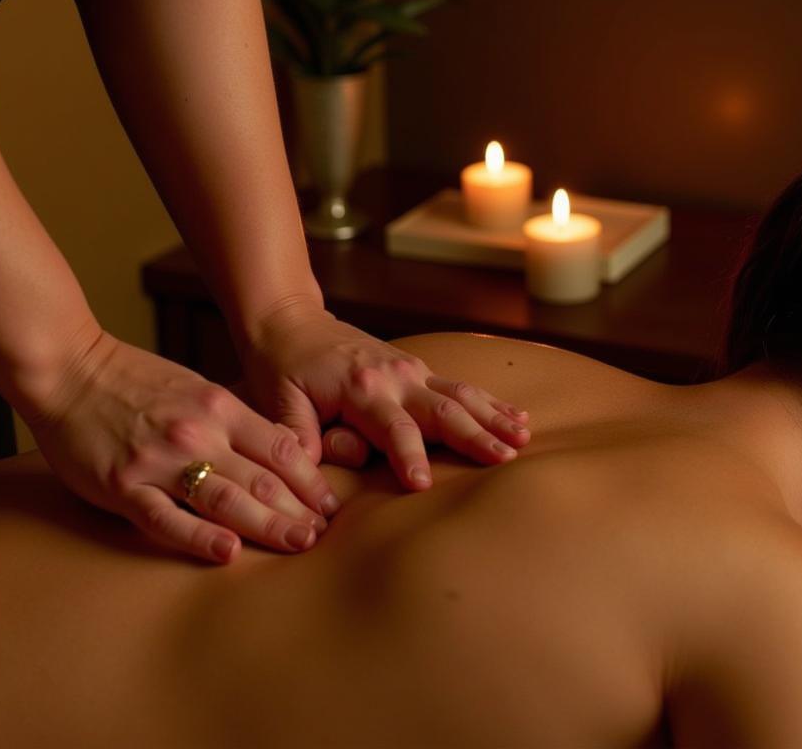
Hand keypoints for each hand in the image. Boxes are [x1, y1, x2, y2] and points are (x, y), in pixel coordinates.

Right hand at [25, 331, 338, 563]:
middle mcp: (196, 433)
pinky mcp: (124, 486)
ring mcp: (160, 461)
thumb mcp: (194, 389)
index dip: (310, 480)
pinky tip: (229, 552)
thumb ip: (231, 421)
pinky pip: (167, 518)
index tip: (329, 505)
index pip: (280, 447)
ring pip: (225, 499)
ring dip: (266, 525)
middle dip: (298, 509)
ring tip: (296, 544)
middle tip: (322, 536)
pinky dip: (200, 537)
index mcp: (217, 407)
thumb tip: (276, 456)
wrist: (69, 369)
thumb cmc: (134, 381)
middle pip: (261, 478)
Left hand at [240, 302, 530, 489]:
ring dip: (492, 417)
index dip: (407, 455)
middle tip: (504, 459)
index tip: (422, 484)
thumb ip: (297, 437)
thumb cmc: (281, 365)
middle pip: (441, 410)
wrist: (290, 319)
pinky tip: (519, 417)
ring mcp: (409, 370)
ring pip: (460, 395)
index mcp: (359, 387)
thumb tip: (312, 478)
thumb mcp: (277, 401)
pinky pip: (458, 387)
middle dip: (473, 435)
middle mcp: (392, 376)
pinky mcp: (416, 369)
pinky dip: (490, 402)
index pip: (391, 428)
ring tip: (524, 439)